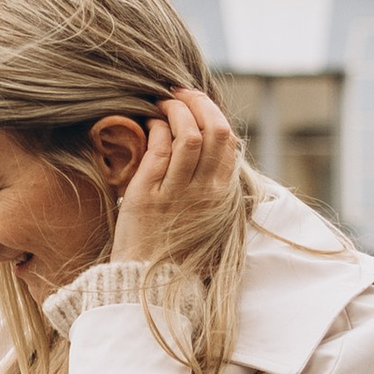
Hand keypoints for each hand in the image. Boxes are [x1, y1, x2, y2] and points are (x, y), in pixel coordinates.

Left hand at [110, 88, 241, 273]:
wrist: (145, 280)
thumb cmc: (173, 246)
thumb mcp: (205, 216)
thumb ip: (211, 185)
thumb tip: (214, 151)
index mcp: (221, 194)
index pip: (229, 141)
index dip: (213, 114)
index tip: (197, 102)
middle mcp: (205, 192)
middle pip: (214, 130)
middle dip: (197, 102)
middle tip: (178, 93)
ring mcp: (178, 193)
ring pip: (188, 136)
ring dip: (175, 110)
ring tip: (161, 103)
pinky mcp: (148, 195)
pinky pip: (158, 150)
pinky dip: (155, 129)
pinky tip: (148, 125)